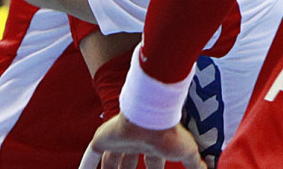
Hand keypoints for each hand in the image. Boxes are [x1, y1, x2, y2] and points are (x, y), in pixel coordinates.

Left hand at [79, 114, 205, 168]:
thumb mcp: (186, 152)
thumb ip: (197, 164)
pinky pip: (90, 156)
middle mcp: (133, 142)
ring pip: (109, 162)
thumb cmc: (169, 133)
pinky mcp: (101, 140)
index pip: (151, 164)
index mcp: (151, 145)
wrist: (151, 118)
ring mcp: (116, 141)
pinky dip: (85, 166)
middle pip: (127, 163)